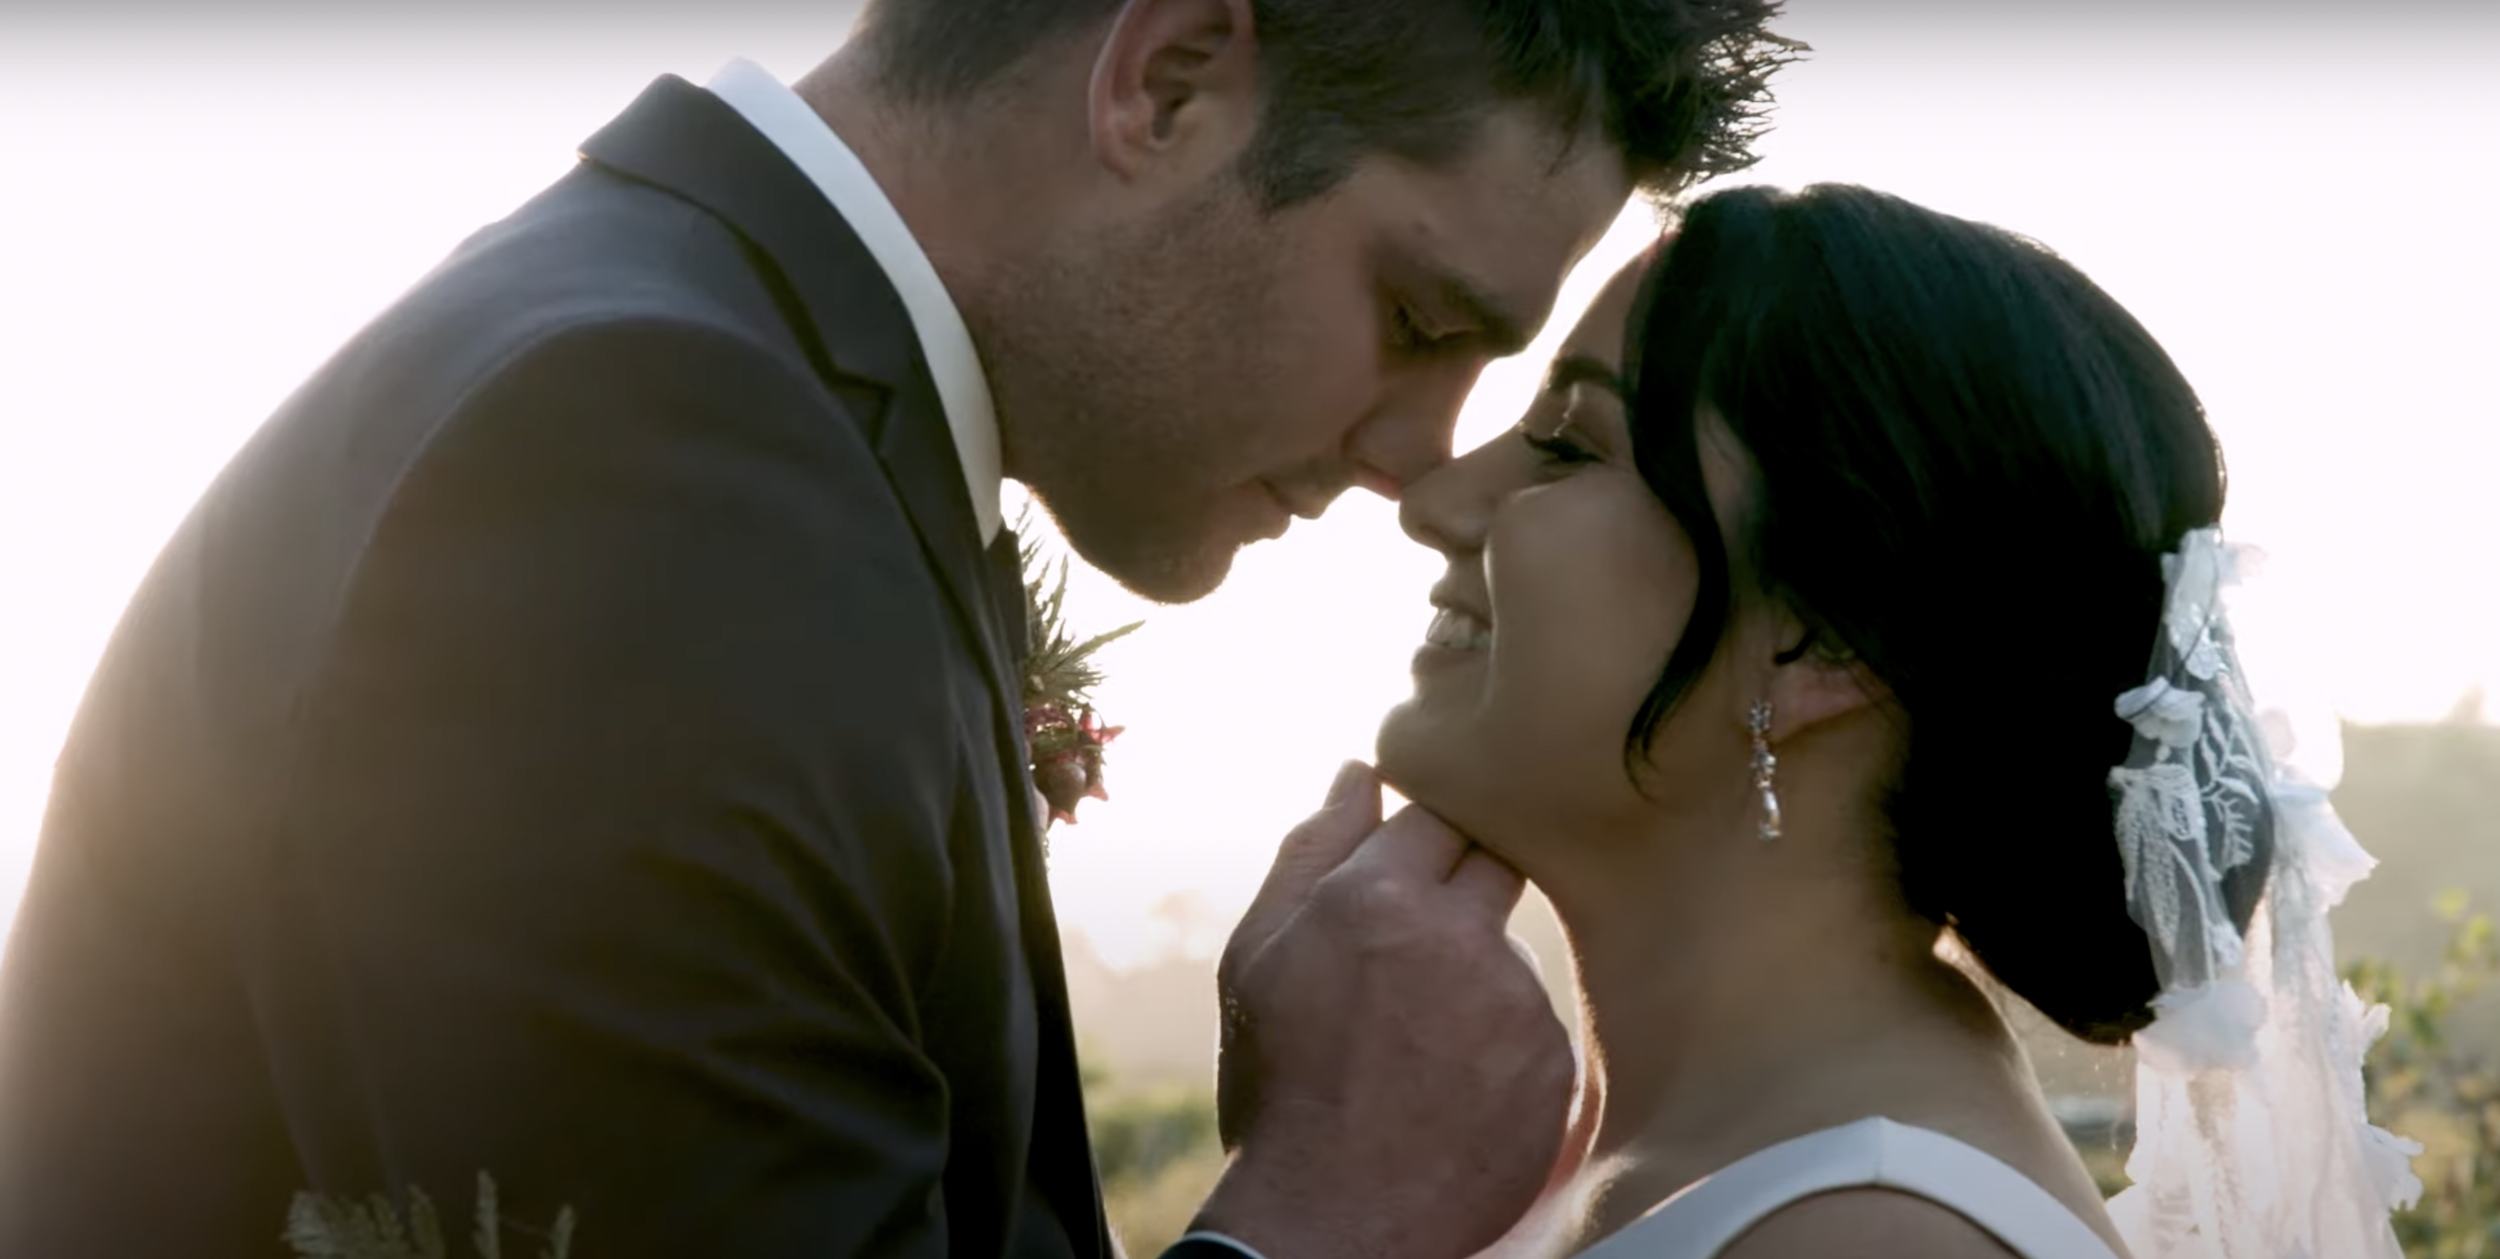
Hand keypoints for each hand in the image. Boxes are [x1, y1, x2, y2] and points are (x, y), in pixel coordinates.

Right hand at [1193, 762, 1574, 1258]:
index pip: (1436, 816)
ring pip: (1510, 953)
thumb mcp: (1257, 957)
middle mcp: (1460, 935)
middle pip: (1494, 864)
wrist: (1332, 1222)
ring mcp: (1518, 1003)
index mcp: (1377, 895)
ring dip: (1476, 978)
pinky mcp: (1554, 1067)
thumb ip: (1311, 852)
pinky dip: (1501, 1049)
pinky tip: (1452, 1089)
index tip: (1397, 888)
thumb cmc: (1279, 1086)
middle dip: (1459, 893)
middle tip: (1409, 959)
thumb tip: (1357, 772)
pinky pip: (1536, 1029)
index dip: (1417, 851)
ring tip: (1417, 1048)